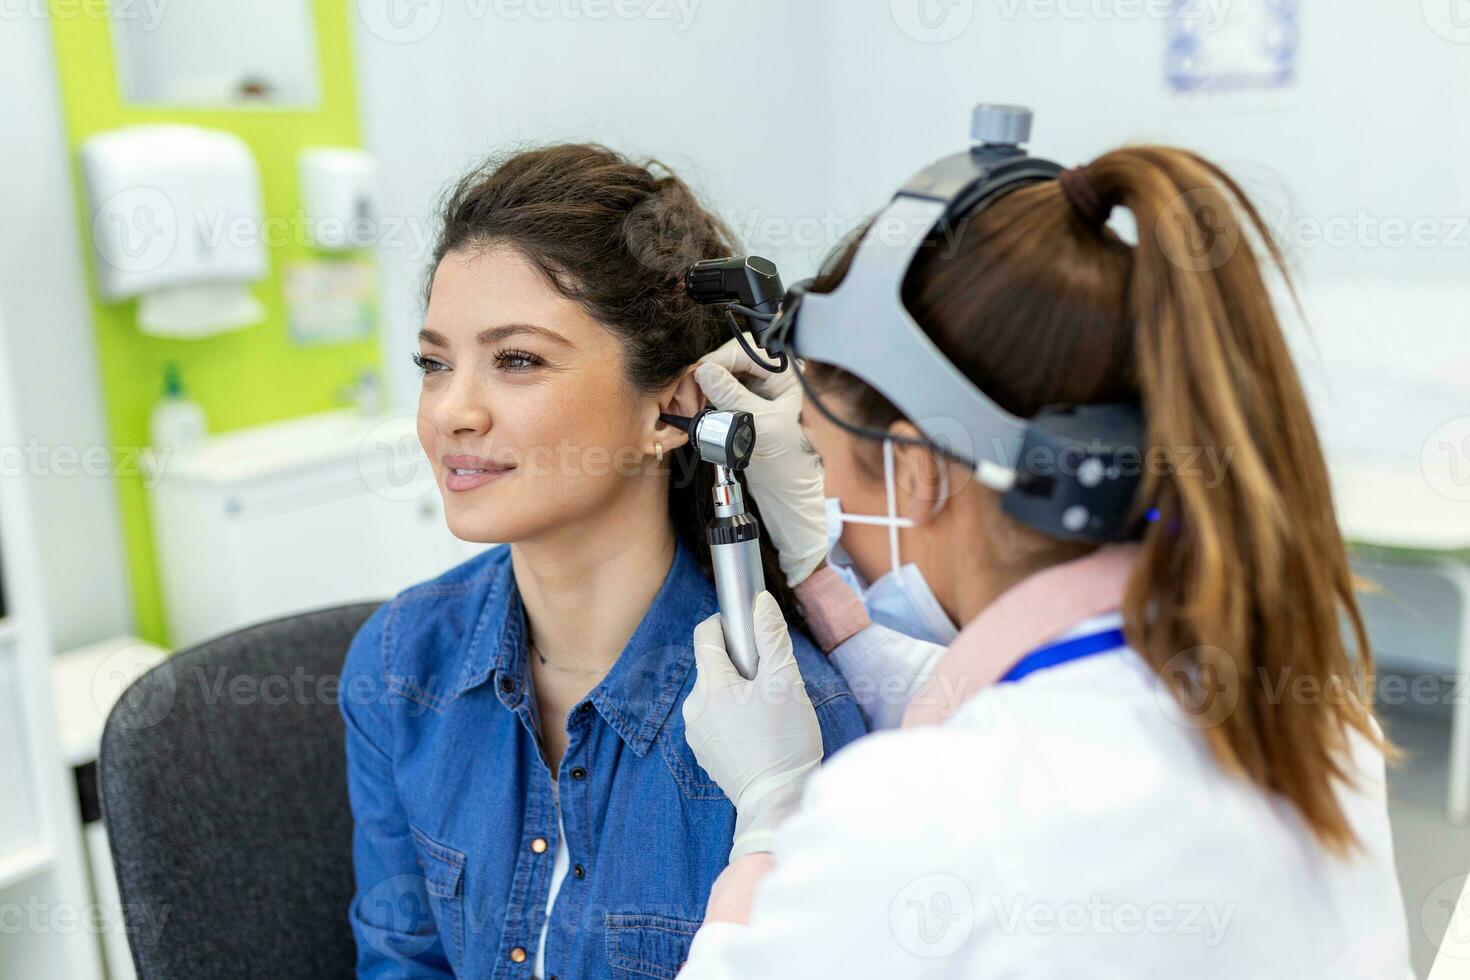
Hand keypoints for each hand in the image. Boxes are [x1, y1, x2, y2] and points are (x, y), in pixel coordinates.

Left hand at [684, 591, 822, 860]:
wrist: (777, 802)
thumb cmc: (785, 741)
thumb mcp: (785, 682)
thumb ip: (772, 638)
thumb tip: (760, 601)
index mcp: (710, 686)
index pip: (705, 635)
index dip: (728, 626)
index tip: (751, 634)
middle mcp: (693, 707)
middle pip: (713, 666)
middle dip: (741, 666)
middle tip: (770, 684)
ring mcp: (695, 733)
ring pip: (715, 693)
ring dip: (738, 693)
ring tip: (767, 713)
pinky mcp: (703, 752)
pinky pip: (715, 719)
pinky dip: (733, 717)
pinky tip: (758, 734)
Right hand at [696, 337, 827, 587]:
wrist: (786, 486)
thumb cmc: (787, 457)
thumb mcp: (760, 424)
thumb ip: (732, 395)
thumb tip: (705, 371)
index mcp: (786, 374)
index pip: (747, 351)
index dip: (719, 360)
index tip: (698, 374)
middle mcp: (772, 375)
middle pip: (731, 358)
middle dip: (708, 371)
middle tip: (691, 390)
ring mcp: (757, 387)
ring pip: (722, 372)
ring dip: (703, 385)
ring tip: (692, 403)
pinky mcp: (744, 400)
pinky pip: (719, 389)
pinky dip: (705, 396)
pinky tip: (696, 407)